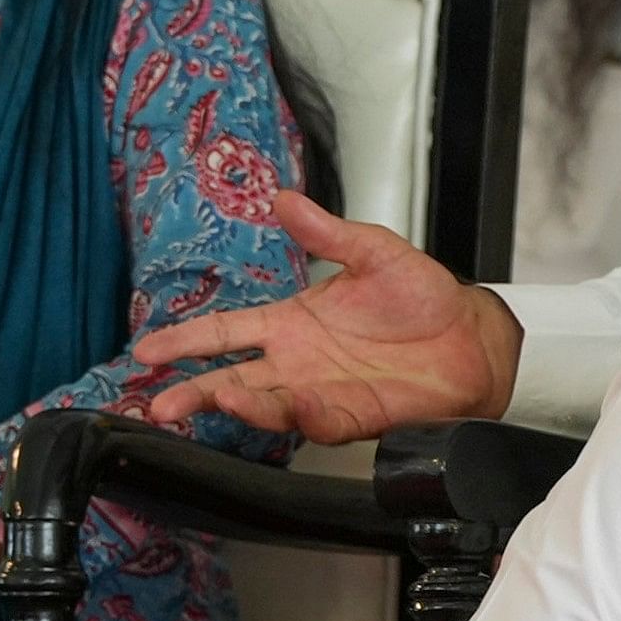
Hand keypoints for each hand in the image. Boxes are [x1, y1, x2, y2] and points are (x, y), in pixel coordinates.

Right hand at [135, 190, 522, 440]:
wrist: (472, 337)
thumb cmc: (424, 298)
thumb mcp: (373, 251)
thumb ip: (327, 232)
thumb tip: (285, 198)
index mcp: (293, 322)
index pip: (225, 332)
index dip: (185, 341)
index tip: (148, 350)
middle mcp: (298, 362)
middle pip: (231, 379)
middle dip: (192, 391)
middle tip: (159, 402)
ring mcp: (322, 392)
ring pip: (268, 405)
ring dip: (240, 405)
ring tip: (218, 399)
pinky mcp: (355, 415)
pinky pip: (321, 422)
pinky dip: (303, 416)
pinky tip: (292, 406)